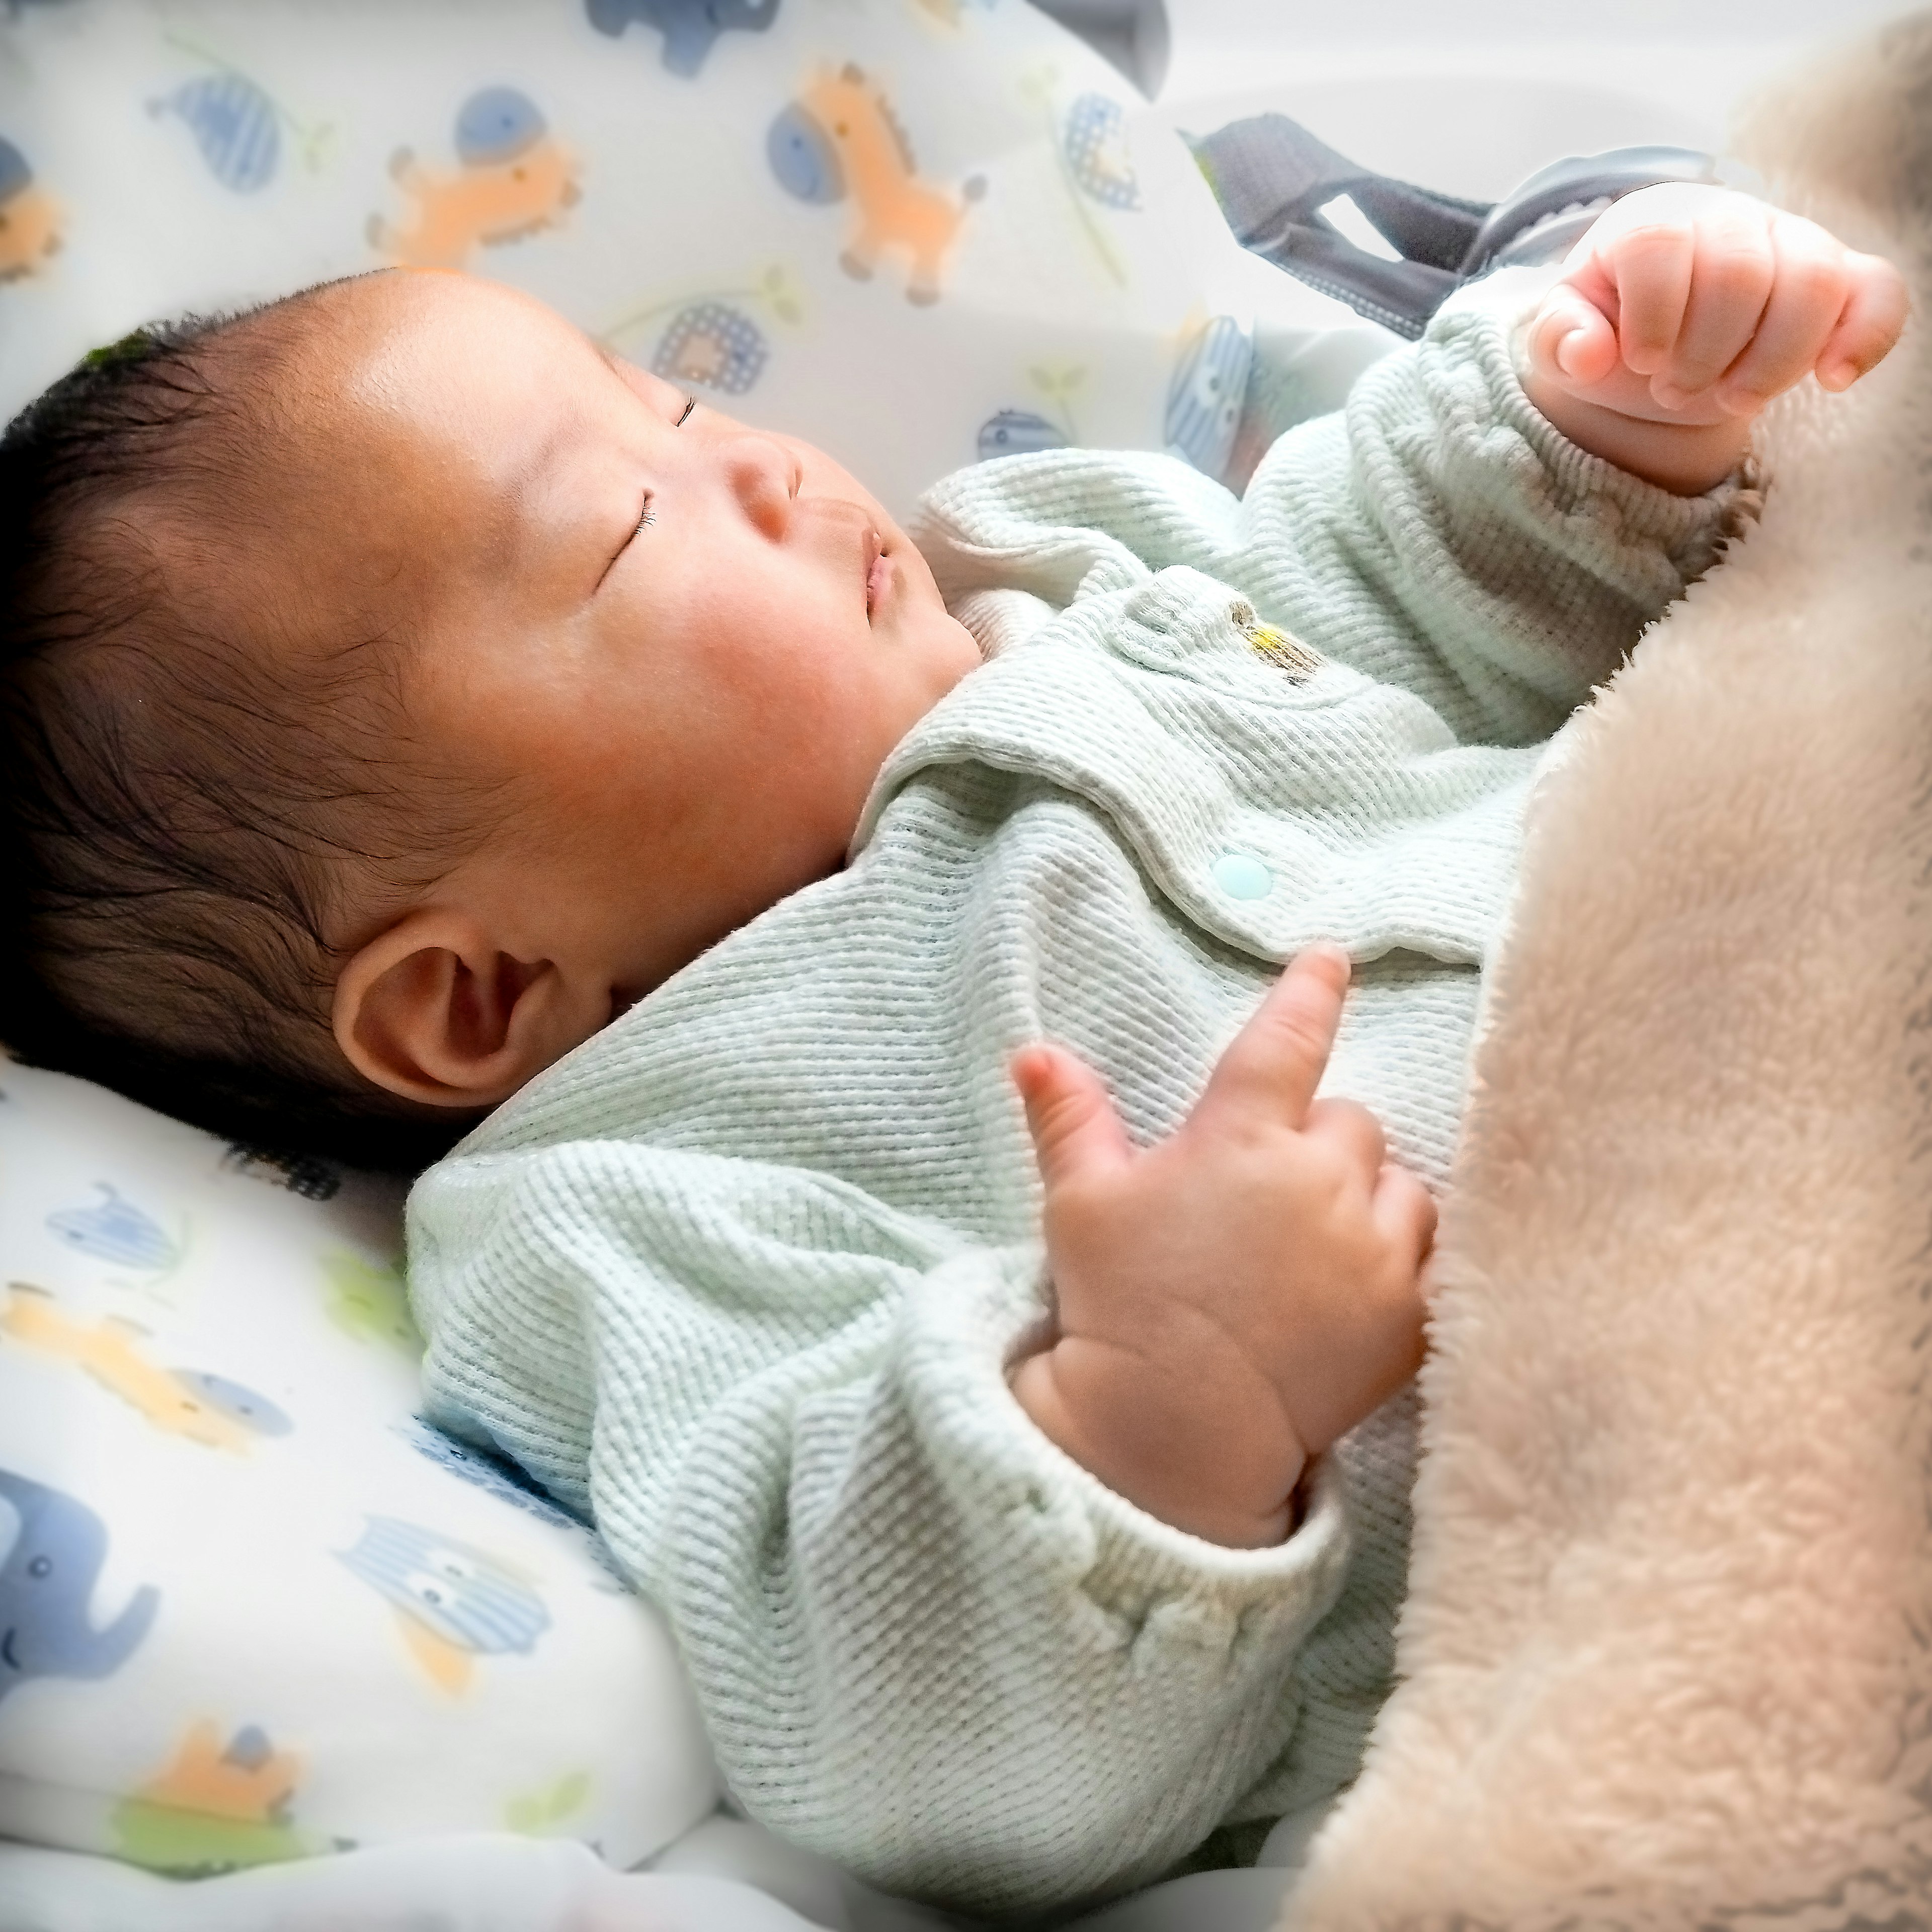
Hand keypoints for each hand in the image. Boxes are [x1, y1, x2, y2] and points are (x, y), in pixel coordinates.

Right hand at [1007, 945, 1436, 1547]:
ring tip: (1316, 1247)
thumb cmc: (1119, 1305)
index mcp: (1241, 1139)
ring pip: (1403, 1184)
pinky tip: (1361, 1283)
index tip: (1330, 961)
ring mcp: (1374, 1250)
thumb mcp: (1081, 1205)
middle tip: (1264, 1199)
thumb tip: (1035, 1052)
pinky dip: (1406, 1258)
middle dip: (1315, 1144)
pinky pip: (1436, 1254)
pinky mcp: (1409, 1315)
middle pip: (1350, 1121)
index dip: (1310, 992)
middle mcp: (1320, 1181)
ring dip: (1369, 1198)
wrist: (1173, 1431)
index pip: (1287, 1041)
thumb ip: (1070, 1121)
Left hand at [1519, 183, 1908, 492]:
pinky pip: (1878, 293)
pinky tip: (1832, 380)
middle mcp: (1731, 220)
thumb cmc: (1611, 333)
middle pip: (1739, 272)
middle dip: (1705, 352)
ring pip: (1813, 283)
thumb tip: (1588, 353)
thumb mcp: (1565, 338)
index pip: (1660, 245)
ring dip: (1769, 361)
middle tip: (1674, 390)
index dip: (1652, 313)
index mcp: (1655, 222)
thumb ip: (1559, 339)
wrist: (1659, 344)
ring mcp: (1792, 245)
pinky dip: (1865, 338)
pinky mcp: (1839, 281)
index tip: (1641, 361)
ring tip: (1729, 398)